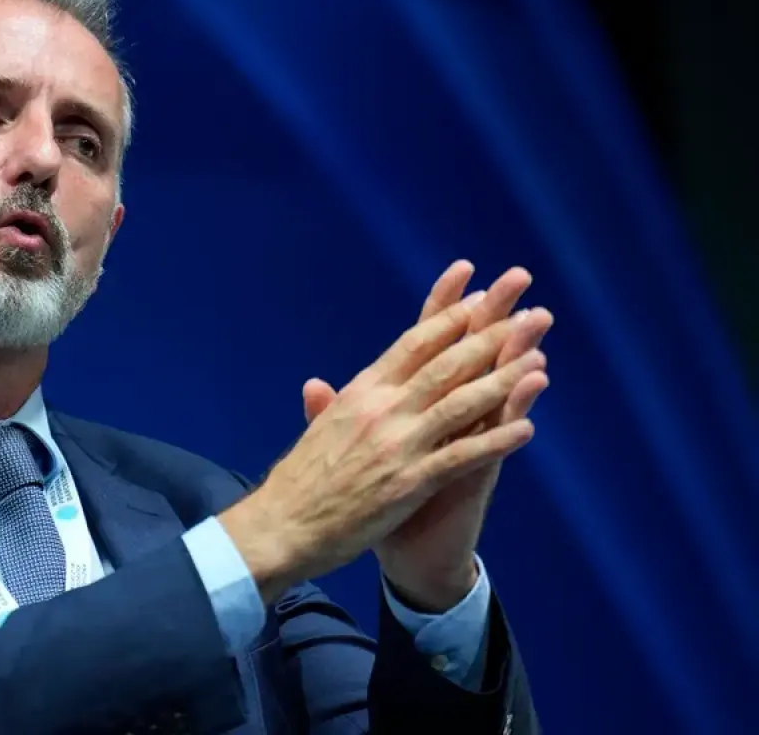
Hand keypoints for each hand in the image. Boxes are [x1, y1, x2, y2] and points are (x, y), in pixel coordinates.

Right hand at [218, 289, 543, 603]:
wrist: (281, 526)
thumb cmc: (297, 483)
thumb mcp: (314, 433)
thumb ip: (326, 406)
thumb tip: (317, 386)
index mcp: (360, 393)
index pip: (412, 344)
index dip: (449, 318)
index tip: (478, 295)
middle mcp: (381, 409)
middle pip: (446, 363)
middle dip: (491, 336)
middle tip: (527, 314)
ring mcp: (397, 444)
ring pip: (462, 403)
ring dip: (505, 380)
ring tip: (540, 361)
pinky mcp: (409, 482)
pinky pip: (462, 455)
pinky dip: (496, 441)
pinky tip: (527, 428)